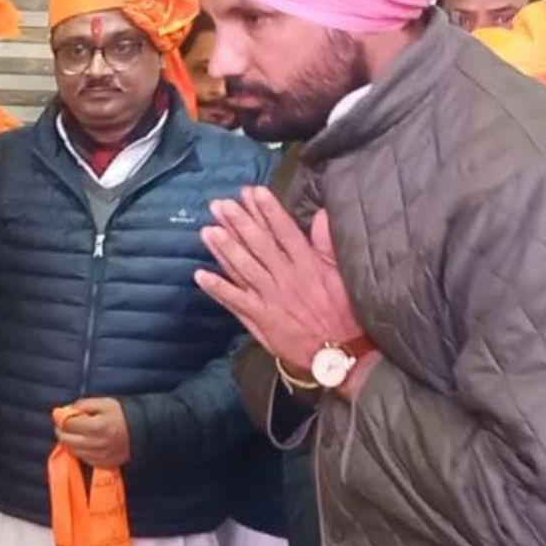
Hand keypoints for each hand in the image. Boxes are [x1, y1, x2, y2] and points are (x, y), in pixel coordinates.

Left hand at [56, 397, 130, 468]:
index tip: (61, 414)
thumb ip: (83, 405)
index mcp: (96, 427)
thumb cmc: (123, 415)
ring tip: (74, 432)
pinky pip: (82, 458)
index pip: (67, 424)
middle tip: (64, 424)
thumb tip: (66, 410)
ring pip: (72, 450)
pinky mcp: (102, 464)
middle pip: (66, 440)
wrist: (143, 433)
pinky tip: (84, 442)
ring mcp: (99, 456)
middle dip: (61, 430)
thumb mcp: (105, 403)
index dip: (61, 418)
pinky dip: (78, 450)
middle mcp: (95, 444)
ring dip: (68, 441)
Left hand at [195, 187, 363, 375]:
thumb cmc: (345, 313)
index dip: (267, 210)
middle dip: (239, 222)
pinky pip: (235, 300)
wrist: (341, 353)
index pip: (284, 230)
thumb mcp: (343, 274)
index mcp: (308, 264)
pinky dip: (217, 288)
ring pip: (243, 267)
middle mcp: (287, 277)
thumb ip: (328, 244)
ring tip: (207, 230)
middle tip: (221, 204)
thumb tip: (323, 214)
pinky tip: (200, 275)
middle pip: (259, 244)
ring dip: (224, 248)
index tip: (252, 192)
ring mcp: (271, 297)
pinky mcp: (261, 318)